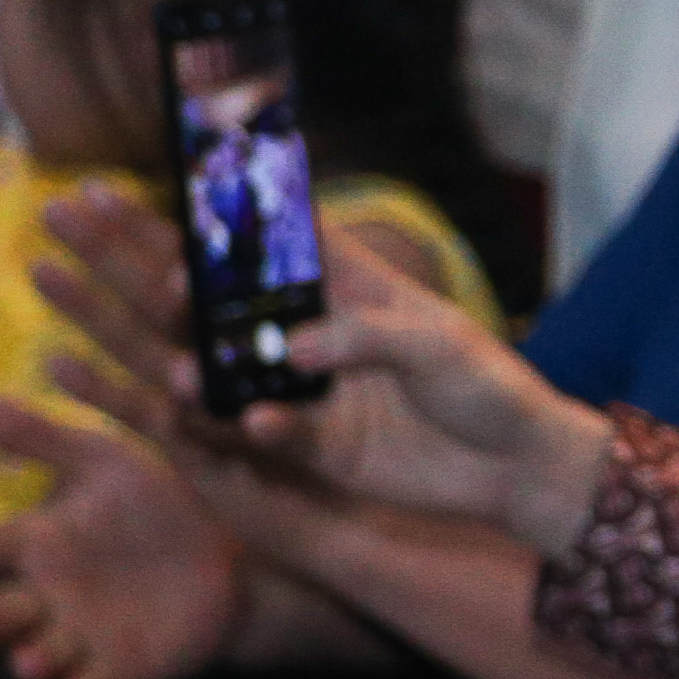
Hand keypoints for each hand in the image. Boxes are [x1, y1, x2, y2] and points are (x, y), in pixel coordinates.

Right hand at [0, 387, 246, 678]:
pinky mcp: (123, 668)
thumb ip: (37, 435)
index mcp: (37, 545)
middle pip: (3, 613)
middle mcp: (46, 597)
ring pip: (42, 655)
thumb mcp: (104, 460)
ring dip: (33, 662)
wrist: (234, 557)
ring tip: (30, 664)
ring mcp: (81, 637)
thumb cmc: (155, 505)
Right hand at [32, 195, 610, 550]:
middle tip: (156, 292)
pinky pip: (274, 433)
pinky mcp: (321, 446)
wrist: (522, 469)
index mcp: (355, 291)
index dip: (236, 226)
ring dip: (207, 372)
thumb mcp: (437, 345)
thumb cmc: (492, 389)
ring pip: (240, 374)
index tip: (183, 209)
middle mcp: (322, 335)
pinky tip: (260, 424)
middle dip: (185, 294)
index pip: (285, 244)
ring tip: (179, 371)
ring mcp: (316, 391)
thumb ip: (363, 336)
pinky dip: (264, 427)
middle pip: (239, 306)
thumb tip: (291, 346)